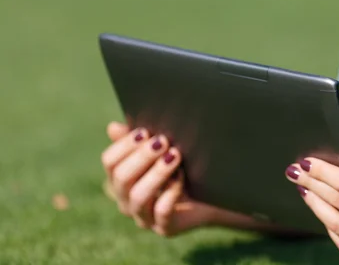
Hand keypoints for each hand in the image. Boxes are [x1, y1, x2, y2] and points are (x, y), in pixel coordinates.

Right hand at [101, 122, 214, 236]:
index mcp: (121, 180)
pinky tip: (181, 177)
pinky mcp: (165, 228)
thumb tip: (112, 127)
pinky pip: (161, 211)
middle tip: (164, 141)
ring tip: (175, 155)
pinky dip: (171, 192)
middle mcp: (127, 201)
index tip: (145, 132)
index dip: (124, 145)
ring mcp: (144, 218)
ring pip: (139, 197)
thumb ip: (138, 141)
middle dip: (142, 157)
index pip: (110, 162)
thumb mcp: (161, 152)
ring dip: (156, 173)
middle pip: (121, 179)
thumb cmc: (182, 169)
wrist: (212, 197)